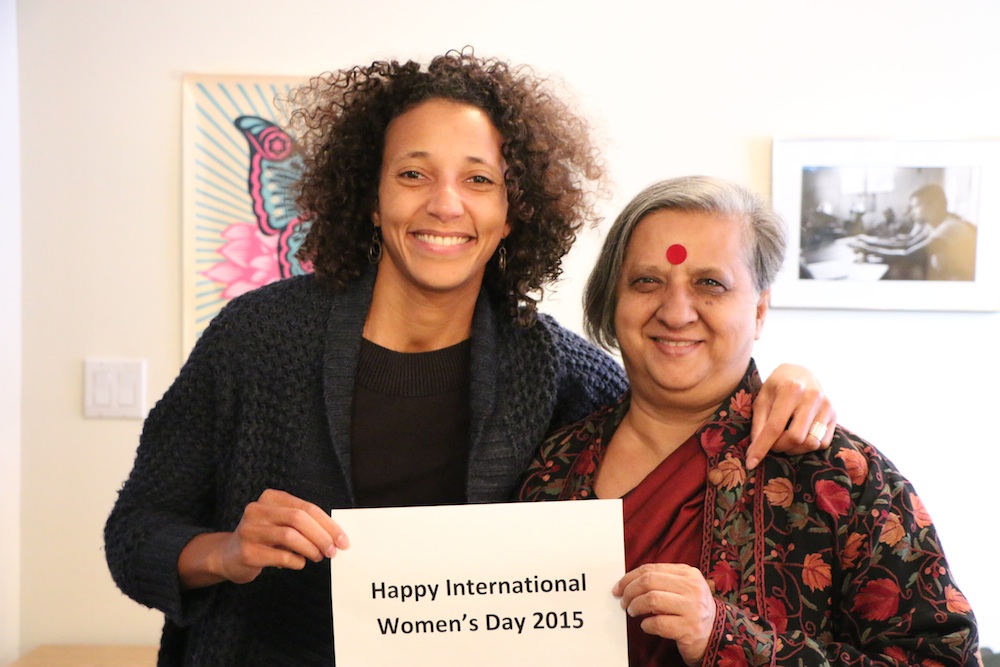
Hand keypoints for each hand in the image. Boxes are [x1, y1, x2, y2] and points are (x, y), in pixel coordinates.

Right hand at [178, 489, 348, 588]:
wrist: (228, 556)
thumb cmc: (264, 539)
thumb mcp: (282, 524)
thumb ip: (304, 525)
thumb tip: (335, 538)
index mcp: (271, 498)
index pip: (306, 507)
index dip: (328, 524)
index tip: (343, 540)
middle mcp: (257, 509)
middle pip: (298, 518)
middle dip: (321, 536)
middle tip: (333, 551)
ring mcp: (249, 530)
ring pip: (290, 535)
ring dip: (311, 549)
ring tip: (318, 557)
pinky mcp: (246, 551)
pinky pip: (280, 555)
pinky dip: (296, 561)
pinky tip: (299, 563)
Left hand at [613, 563, 715, 666]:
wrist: (716, 634)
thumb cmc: (691, 609)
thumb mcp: (683, 588)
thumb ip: (662, 581)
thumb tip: (628, 582)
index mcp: (688, 574)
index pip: (651, 569)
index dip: (629, 577)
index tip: (619, 587)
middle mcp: (692, 588)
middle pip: (649, 582)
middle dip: (629, 591)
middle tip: (623, 602)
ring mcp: (692, 608)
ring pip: (652, 600)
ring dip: (635, 606)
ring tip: (632, 612)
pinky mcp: (689, 629)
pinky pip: (658, 623)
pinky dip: (646, 625)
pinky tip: (646, 625)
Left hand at [746, 363, 835, 469]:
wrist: (800, 373)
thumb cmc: (777, 386)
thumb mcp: (762, 399)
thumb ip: (758, 424)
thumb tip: (754, 452)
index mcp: (790, 389)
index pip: (775, 427)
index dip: (762, 447)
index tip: (750, 462)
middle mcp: (812, 397)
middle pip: (796, 438)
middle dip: (779, 447)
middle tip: (771, 443)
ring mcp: (827, 406)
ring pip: (811, 443)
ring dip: (794, 449)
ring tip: (784, 440)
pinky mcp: (835, 415)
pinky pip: (823, 443)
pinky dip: (808, 446)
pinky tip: (799, 436)